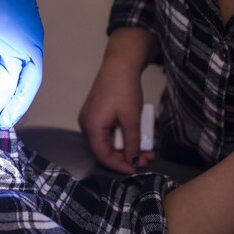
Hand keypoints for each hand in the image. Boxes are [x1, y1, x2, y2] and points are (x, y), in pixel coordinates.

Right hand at [78, 47, 148, 174]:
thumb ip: (132, 142)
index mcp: (91, 127)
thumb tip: (133, 160)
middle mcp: (87, 124)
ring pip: (110, 139)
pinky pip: (110, 129)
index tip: (136, 169)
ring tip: (146, 147)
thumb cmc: (124, 90)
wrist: (120, 64)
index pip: (102, 155)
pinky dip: (124, 134)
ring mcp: (92, 117)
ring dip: (128, 145)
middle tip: (146, 157)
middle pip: (106, 148)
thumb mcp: (131, 119)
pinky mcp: (98, 112)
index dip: (119, 165)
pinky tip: (139, 133)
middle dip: (127, 155)